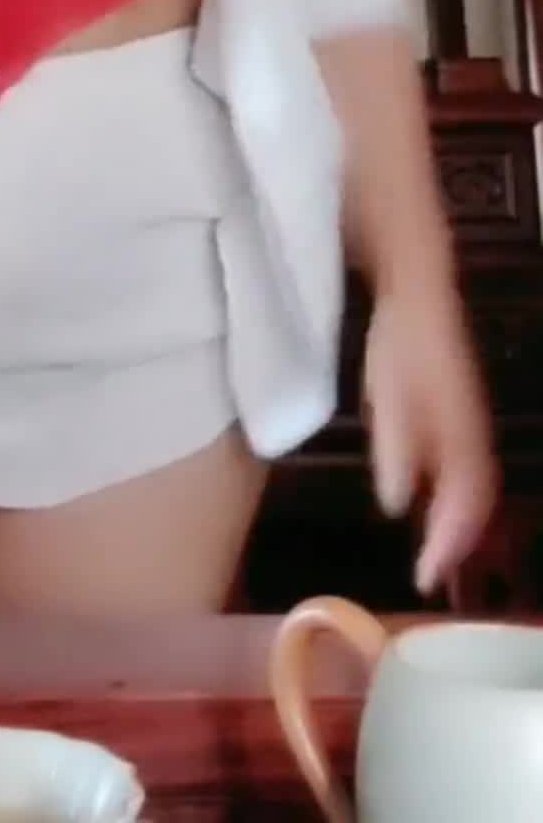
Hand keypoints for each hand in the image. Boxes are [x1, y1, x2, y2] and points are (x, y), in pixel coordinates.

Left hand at [363, 281, 498, 596]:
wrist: (421, 292)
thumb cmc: (401, 342)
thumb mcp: (391, 395)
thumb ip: (397, 448)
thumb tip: (398, 504)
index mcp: (461, 433)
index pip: (466, 501)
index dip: (450, 542)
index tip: (427, 576)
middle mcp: (474, 434)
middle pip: (477, 500)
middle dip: (459, 542)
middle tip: (432, 574)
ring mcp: (471, 422)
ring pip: (475, 485)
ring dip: (460, 523)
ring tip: (437, 553)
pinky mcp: (462, 413)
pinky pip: (467, 466)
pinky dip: (457, 496)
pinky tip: (435, 504)